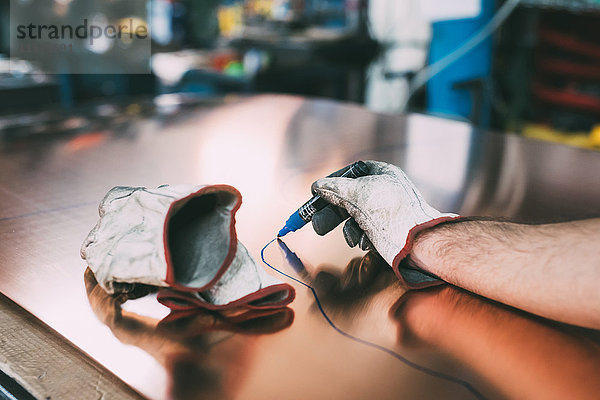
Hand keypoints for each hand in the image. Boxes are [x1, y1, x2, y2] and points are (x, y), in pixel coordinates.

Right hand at [311, 160, 458, 286]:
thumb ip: (333, 188)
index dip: (332, 182)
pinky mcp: (388, 229)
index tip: (317, 193)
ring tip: (352, 239)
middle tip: (315, 225)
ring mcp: (388, 210)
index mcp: (382, 173)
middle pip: (350, 197)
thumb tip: (317, 185)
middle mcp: (385, 190)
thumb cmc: (390, 213)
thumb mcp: (356, 194)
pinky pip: (367, 229)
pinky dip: (362, 237)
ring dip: (349, 229)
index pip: (351, 172)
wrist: (418, 242)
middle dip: (332, 213)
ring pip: (357, 216)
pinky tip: (365, 243)